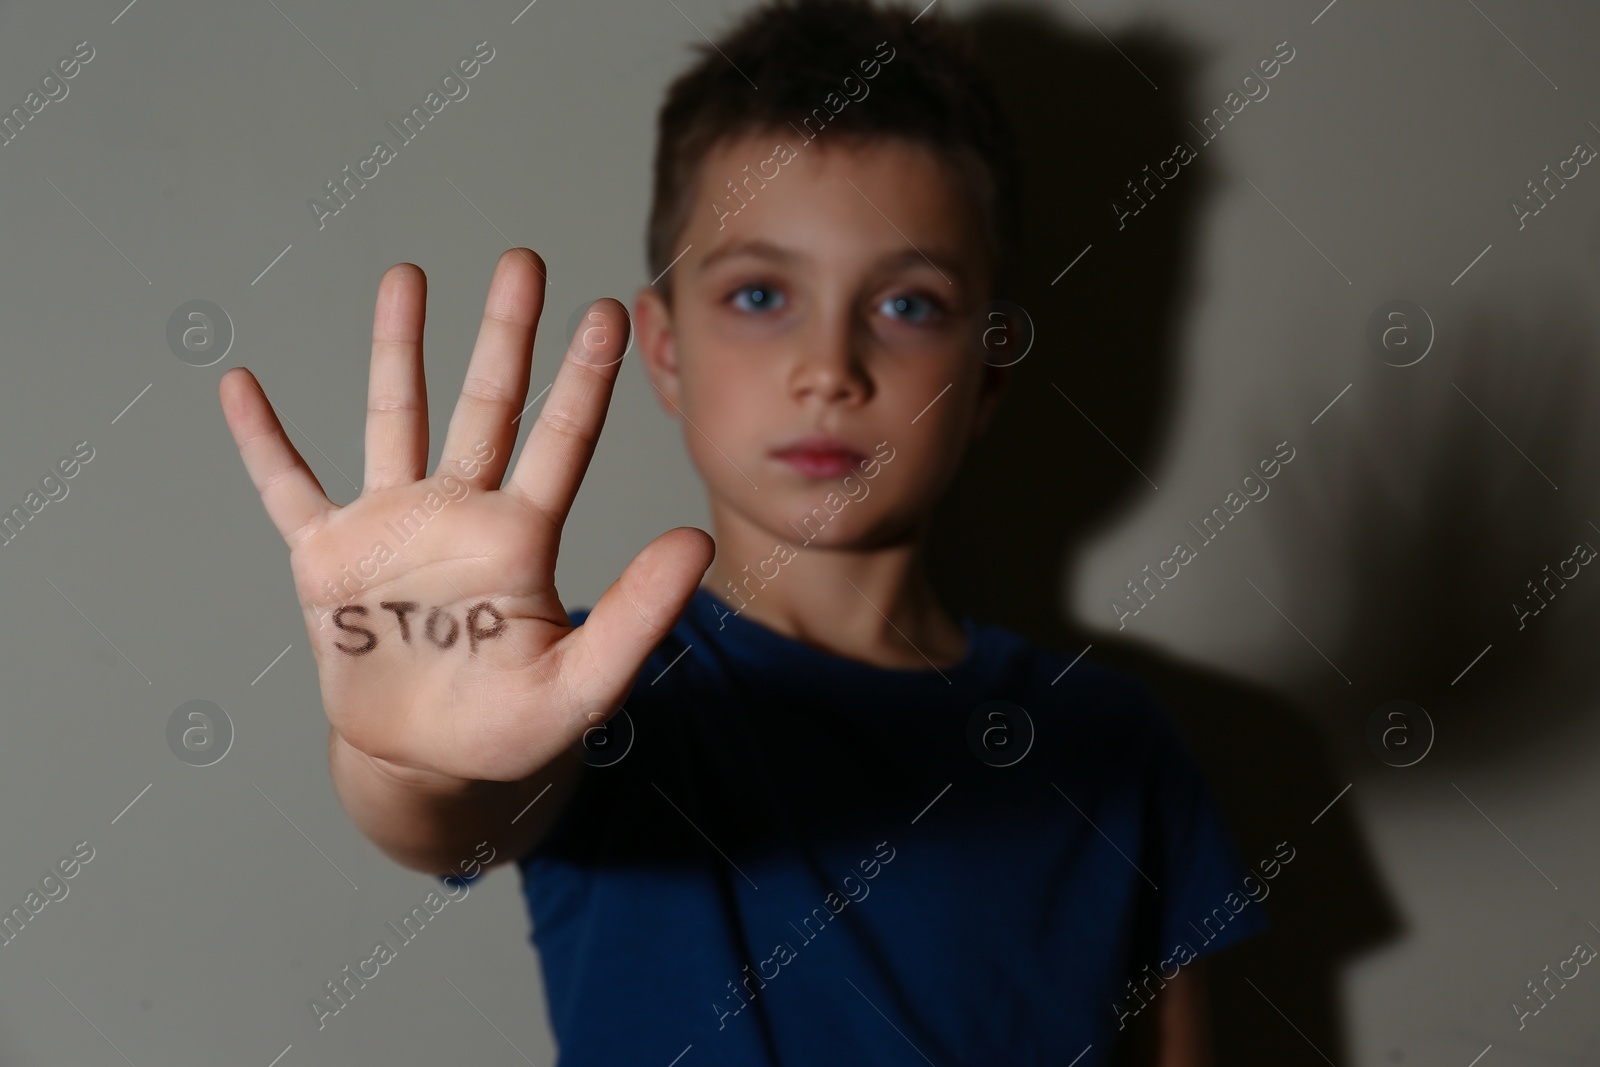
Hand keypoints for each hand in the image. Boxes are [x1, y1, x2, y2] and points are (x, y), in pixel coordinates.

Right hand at [219, 248, 713, 783]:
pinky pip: (288, 487)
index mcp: (521, 539)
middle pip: (486, 405)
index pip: (561, 441)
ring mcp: (391, 528)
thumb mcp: (583, 684)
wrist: (426, 765)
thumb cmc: (508, 729)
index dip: (584, 378)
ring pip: (396, 419)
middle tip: (523, 261)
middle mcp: (460, 513)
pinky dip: (263, 441)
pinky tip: (241, 386)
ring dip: (398, 350)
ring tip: (407, 276)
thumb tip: (698, 543)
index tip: (608, 311)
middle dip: (505, 333)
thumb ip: (636, 615)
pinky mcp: (327, 559)